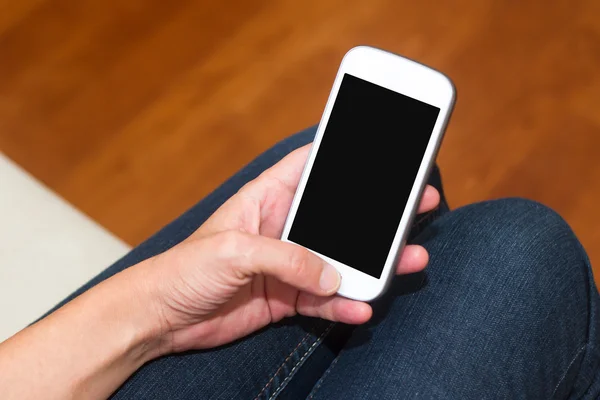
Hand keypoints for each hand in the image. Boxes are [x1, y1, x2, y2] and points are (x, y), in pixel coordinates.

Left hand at [141, 144, 439, 352]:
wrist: (162, 318)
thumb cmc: (183, 269)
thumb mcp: (232, 251)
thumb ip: (285, 257)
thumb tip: (330, 275)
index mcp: (267, 199)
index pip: (311, 166)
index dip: (344, 154)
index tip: (383, 149)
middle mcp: (283, 228)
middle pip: (340, 215)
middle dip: (377, 213)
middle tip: (418, 203)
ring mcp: (289, 263)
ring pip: (341, 259)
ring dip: (374, 261)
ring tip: (409, 259)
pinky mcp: (288, 297)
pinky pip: (326, 299)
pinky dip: (345, 304)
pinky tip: (363, 306)